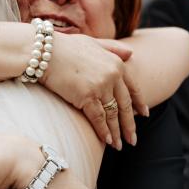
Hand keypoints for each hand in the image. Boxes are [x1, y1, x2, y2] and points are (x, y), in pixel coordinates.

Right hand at [41, 33, 147, 148]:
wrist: (45, 51)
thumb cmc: (66, 46)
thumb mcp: (94, 43)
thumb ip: (113, 48)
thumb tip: (131, 54)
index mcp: (116, 64)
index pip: (133, 88)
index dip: (139, 103)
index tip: (143, 115)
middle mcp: (112, 75)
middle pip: (125, 105)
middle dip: (129, 125)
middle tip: (133, 139)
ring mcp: (100, 86)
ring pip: (112, 114)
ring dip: (117, 132)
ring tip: (119, 145)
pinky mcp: (86, 96)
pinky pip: (98, 118)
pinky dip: (103, 131)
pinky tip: (107, 141)